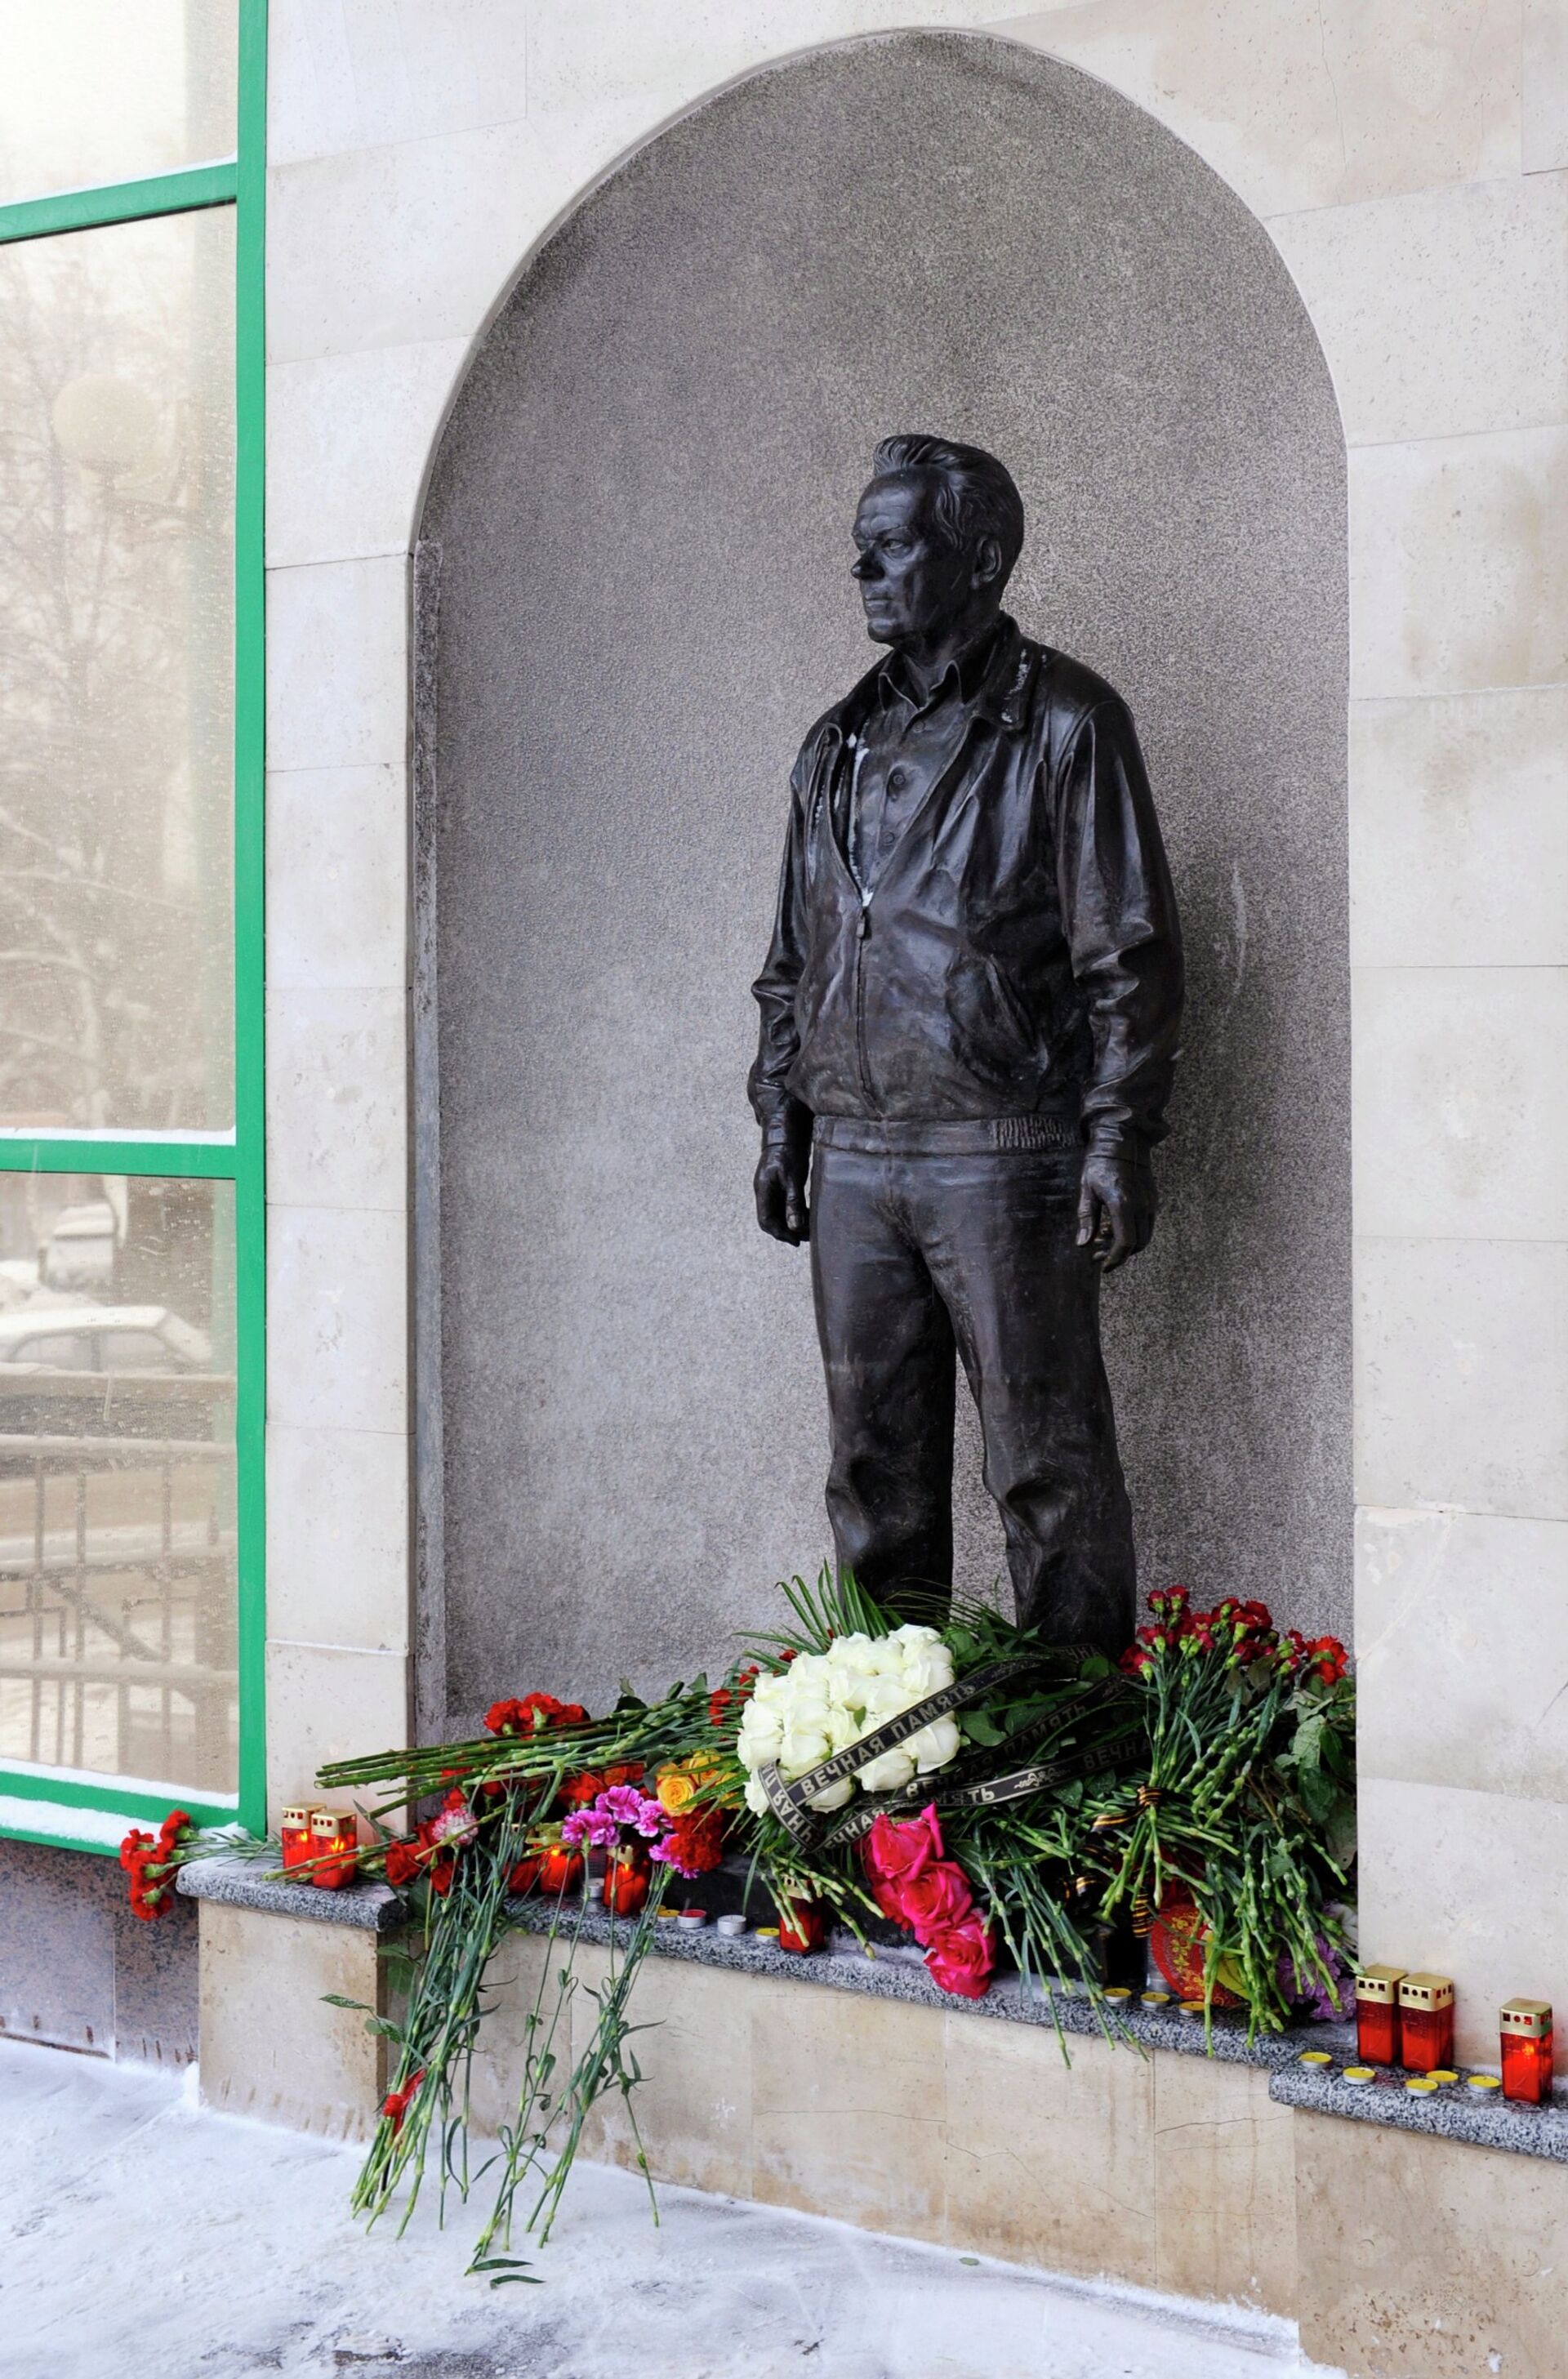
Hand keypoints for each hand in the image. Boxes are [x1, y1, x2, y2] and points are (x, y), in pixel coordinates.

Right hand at [754, 1136, 809, 1244]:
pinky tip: (806, 1215)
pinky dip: (793, 1212)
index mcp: (763, 1190)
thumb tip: (794, 1226)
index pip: (766, 1221)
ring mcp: (769, 1188)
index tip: (796, 1241)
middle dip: (786, 1231)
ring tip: (807, 1230)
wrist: (785, 1131)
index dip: (780, 1233)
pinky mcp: (778, 1185)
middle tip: (804, 1238)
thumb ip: (793, 1202)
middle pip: (771, 1219)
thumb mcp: (793, 1178)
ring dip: (790, 1223)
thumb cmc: (788, 1152)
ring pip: (777, 1213)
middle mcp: (763, 1191)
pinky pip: (782, 1204)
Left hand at [1076, 1151, 1154, 1271]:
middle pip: (1138, 1244)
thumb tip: (1083, 1244)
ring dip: (1126, 1244)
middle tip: (1097, 1254)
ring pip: (1144, 1236)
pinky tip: (1113, 1226)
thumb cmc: (1100, 1163)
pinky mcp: (1152, 1198)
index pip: (1125, 1243)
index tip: (1102, 1266)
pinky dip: (1132, 1232)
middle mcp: (1141, 1205)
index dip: (1115, 1259)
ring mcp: (1150, 1202)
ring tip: (1103, 1239)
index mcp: (1123, 1203)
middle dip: (1118, 1254)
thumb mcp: (1087, 1190)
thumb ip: (1087, 1218)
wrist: (1122, 1139)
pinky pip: (1146, 1224)